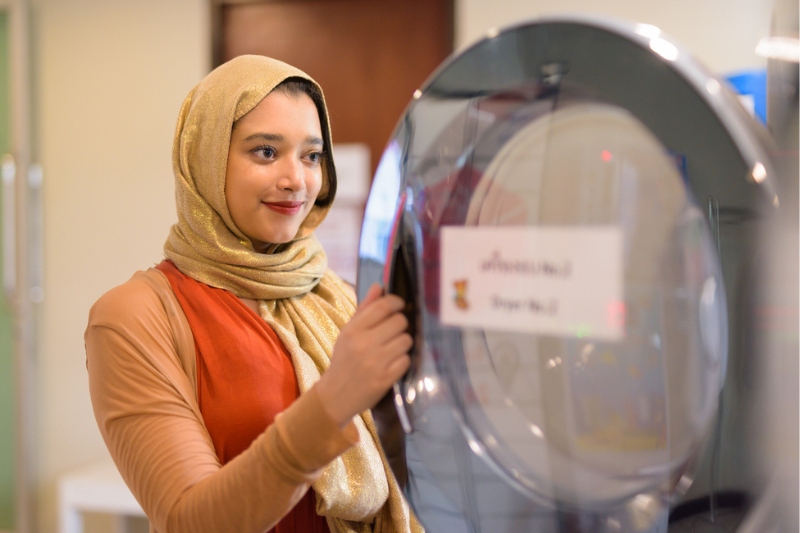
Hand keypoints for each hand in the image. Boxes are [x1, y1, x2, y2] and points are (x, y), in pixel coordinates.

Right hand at [315, 283, 411, 426]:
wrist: (336, 395)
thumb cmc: (344, 359)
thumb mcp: (348, 332)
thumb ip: (365, 309)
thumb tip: (380, 286)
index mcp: (354, 330)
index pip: (383, 306)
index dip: (397, 302)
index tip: (399, 306)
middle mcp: (364, 344)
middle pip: (400, 321)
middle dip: (401, 324)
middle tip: (394, 331)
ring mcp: (376, 362)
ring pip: (406, 340)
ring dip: (404, 343)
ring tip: (394, 348)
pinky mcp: (386, 379)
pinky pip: (406, 360)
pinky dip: (403, 360)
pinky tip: (394, 362)